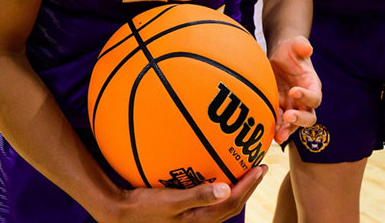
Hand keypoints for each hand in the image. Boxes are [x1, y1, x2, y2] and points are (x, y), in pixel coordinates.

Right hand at [99, 165, 266, 221]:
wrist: (124, 213)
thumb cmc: (146, 207)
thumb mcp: (171, 201)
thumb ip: (198, 195)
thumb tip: (226, 189)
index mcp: (201, 220)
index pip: (233, 202)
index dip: (249, 186)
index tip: (261, 168)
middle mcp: (201, 220)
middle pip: (232, 203)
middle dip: (249, 186)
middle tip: (260, 167)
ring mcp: (194, 216)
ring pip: (223, 202)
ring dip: (237, 185)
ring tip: (245, 168)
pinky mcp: (186, 210)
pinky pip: (210, 197)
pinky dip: (220, 186)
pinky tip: (217, 171)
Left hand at [268, 36, 320, 143]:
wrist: (278, 56)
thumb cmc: (290, 50)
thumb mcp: (295, 44)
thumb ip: (301, 45)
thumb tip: (307, 48)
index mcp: (312, 85)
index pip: (315, 97)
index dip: (307, 96)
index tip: (294, 91)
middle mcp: (304, 100)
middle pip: (308, 117)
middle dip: (299, 120)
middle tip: (288, 116)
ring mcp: (292, 107)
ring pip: (293, 126)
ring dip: (286, 131)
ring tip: (278, 136)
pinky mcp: (278, 109)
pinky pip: (278, 123)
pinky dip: (273, 128)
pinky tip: (266, 133)